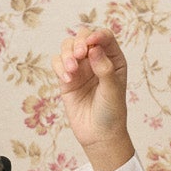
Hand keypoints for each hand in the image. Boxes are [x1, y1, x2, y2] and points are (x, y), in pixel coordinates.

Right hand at [54, 27, 133, 170]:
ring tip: (71, 70)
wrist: (99, 135)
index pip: (105, 37)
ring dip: (66, 54)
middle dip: (79, 42)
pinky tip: (67, 80)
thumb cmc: (112, 113)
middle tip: (79, 55)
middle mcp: (96, 59)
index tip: (91, 43)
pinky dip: (59, 67)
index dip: (97, 35)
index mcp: (113, 59)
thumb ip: (105, 69)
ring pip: (68, 47)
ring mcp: (80, 68)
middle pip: (83, 37)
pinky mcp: (66, 78)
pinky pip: (57, 63)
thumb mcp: (113, 90)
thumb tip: (94, 48)